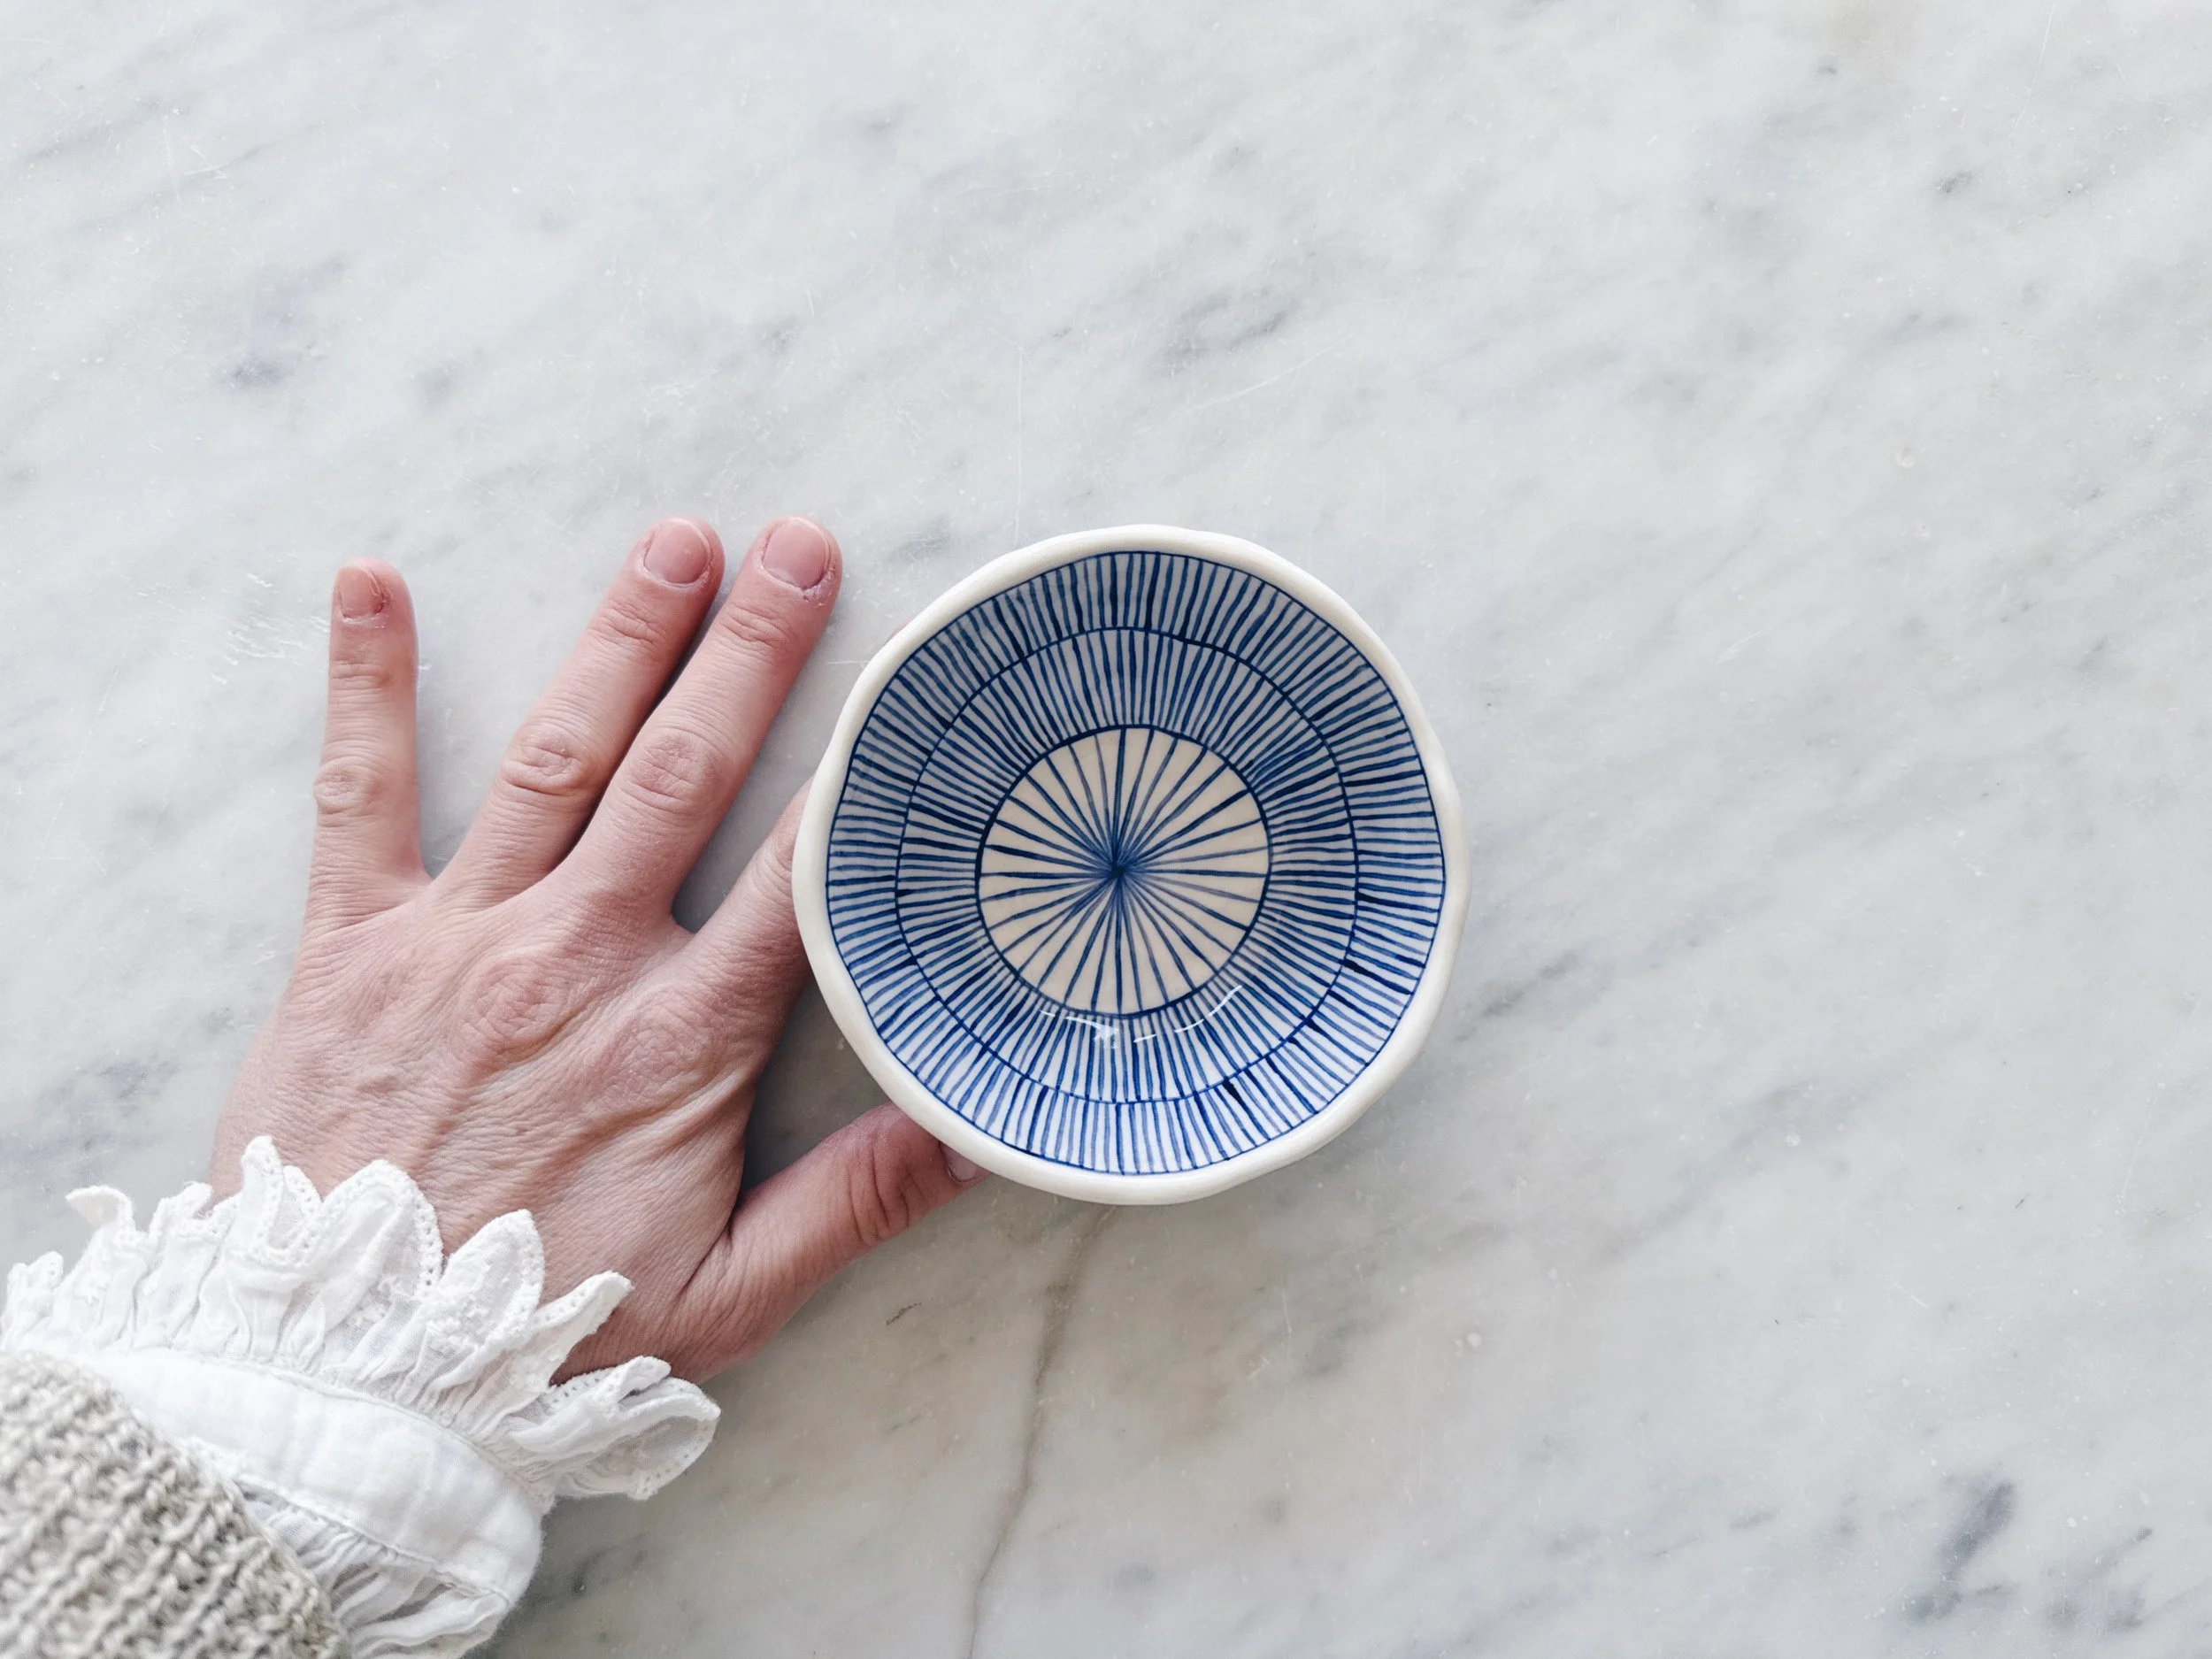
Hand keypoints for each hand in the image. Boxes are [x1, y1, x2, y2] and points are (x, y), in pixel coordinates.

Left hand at [211, 515, 983, 1380]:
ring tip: (675, 544)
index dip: (854, 773)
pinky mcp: (350, 945)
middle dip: (751, 651)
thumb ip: (856, 1202)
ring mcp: (459, 939)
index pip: (792, 875)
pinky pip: (361, 797)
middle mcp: (576, 959)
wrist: (343, 1371)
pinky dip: (366, 687)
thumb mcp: (730, 1295)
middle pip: (683, 775)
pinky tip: (372, 581)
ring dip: (620, 641)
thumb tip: (982, 1131)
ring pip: (557, 758)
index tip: (901, 685)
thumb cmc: (545, 1335)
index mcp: (679, 1039)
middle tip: (799, 545)